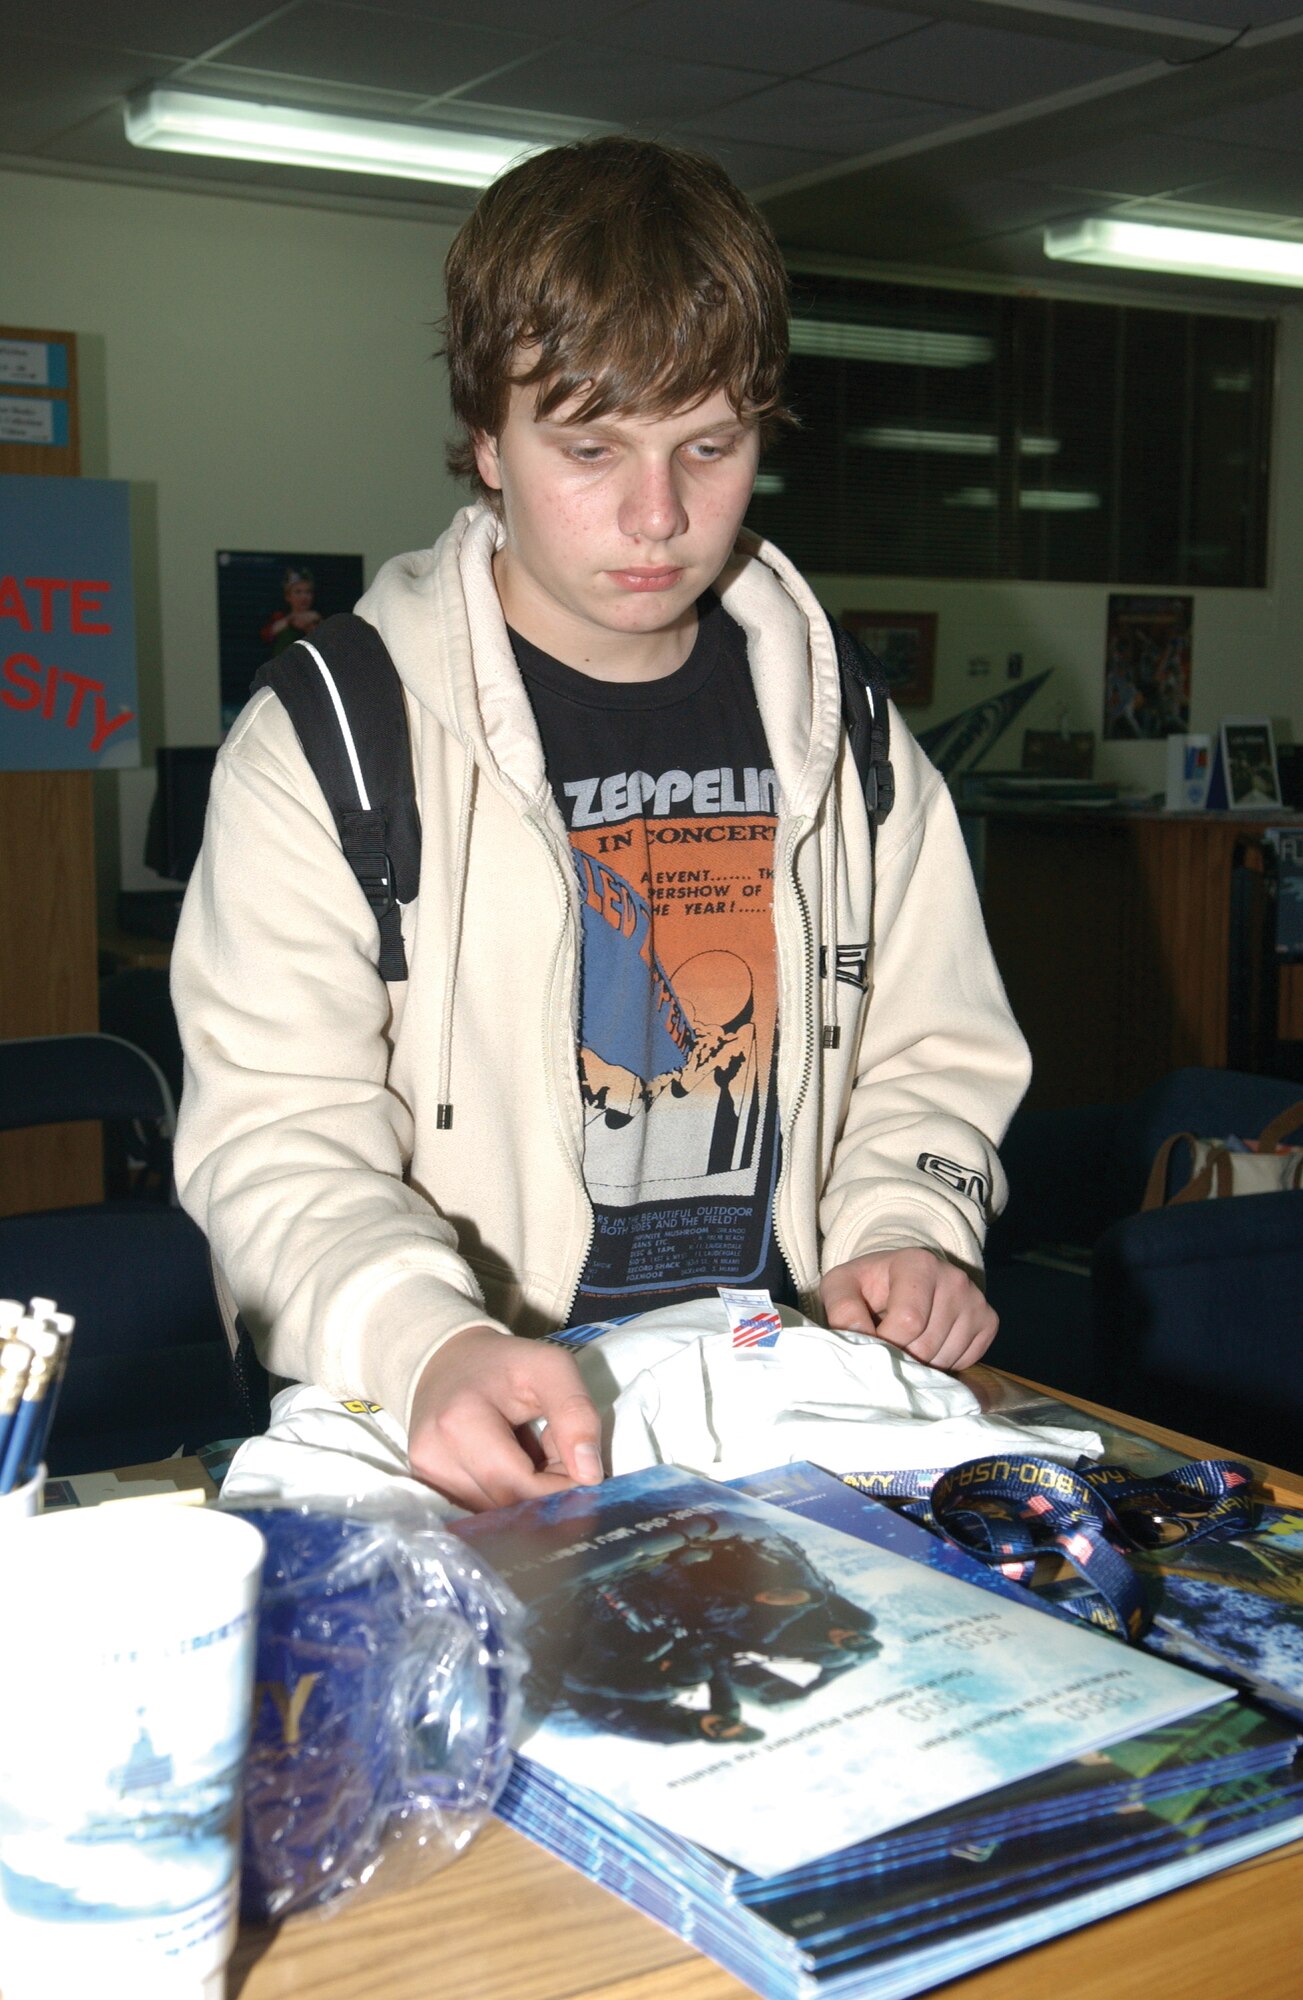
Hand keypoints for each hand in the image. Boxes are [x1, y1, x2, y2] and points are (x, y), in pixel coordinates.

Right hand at [407, 1325, 603, 1511]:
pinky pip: (476, 1512)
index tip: (581, 1468)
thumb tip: (589, 1475)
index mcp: (462, 1422)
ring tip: (530, 1458)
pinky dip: (502, 1499)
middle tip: (556, 1457)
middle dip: (543, 1492)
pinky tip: (507, 1471)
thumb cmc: (505, 1363)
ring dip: (523, 1497)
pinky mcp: (425, 1486)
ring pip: (493, 1515)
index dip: (560, 1487)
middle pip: (506, 1506)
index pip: (521, 1485)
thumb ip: (576, 1415)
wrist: (448, 1361)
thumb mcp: (551, 1369)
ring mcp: (424, 1475)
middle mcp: (433, 1456)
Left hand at [819, 1250, 996, 1371]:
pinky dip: (943, 1365)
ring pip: (945, 1358)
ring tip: (905, 1345)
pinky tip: (928, 1347)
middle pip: (927, 1345)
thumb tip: (860, 1336)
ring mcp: (976, 1300)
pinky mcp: (988, 1321)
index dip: (884, 1343)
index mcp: (919, 1263)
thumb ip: (843, 1309)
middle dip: (901, 1357)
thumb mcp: (842, 1286)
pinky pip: (965, 1361)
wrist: (901, 1277)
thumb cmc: (869, 1284)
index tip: (871, 1342)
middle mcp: (954, 1278)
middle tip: (887, 1347)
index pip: (909, 1322)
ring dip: (920, 1364)